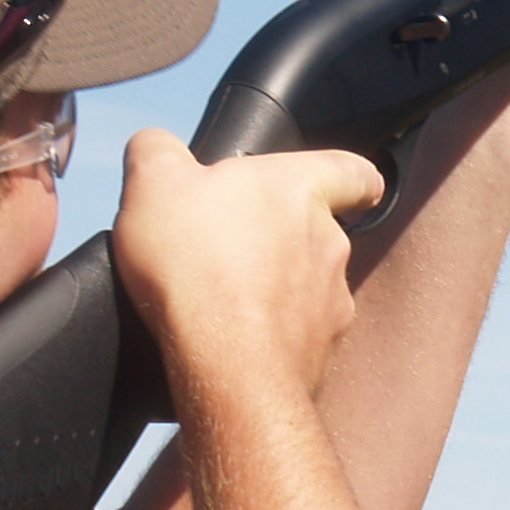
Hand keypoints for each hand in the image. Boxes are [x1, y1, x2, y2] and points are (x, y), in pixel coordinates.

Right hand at [111, 130, 383, 407]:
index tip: (356, 187)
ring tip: (225, 302)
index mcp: (299, 189)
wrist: (224, 362)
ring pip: (310, 287)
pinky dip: (273, 337)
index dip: (354, 178)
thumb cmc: (196, 264)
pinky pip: (299, 336)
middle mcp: (329, 242)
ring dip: (277, 291)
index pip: (353, 172)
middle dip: (282, 240)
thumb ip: (157, 150)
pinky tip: (233, 342)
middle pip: (318, 232)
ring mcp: (331, 301)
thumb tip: (155, 146)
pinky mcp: (322, 351)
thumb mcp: (154, 182)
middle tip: (231, 250)